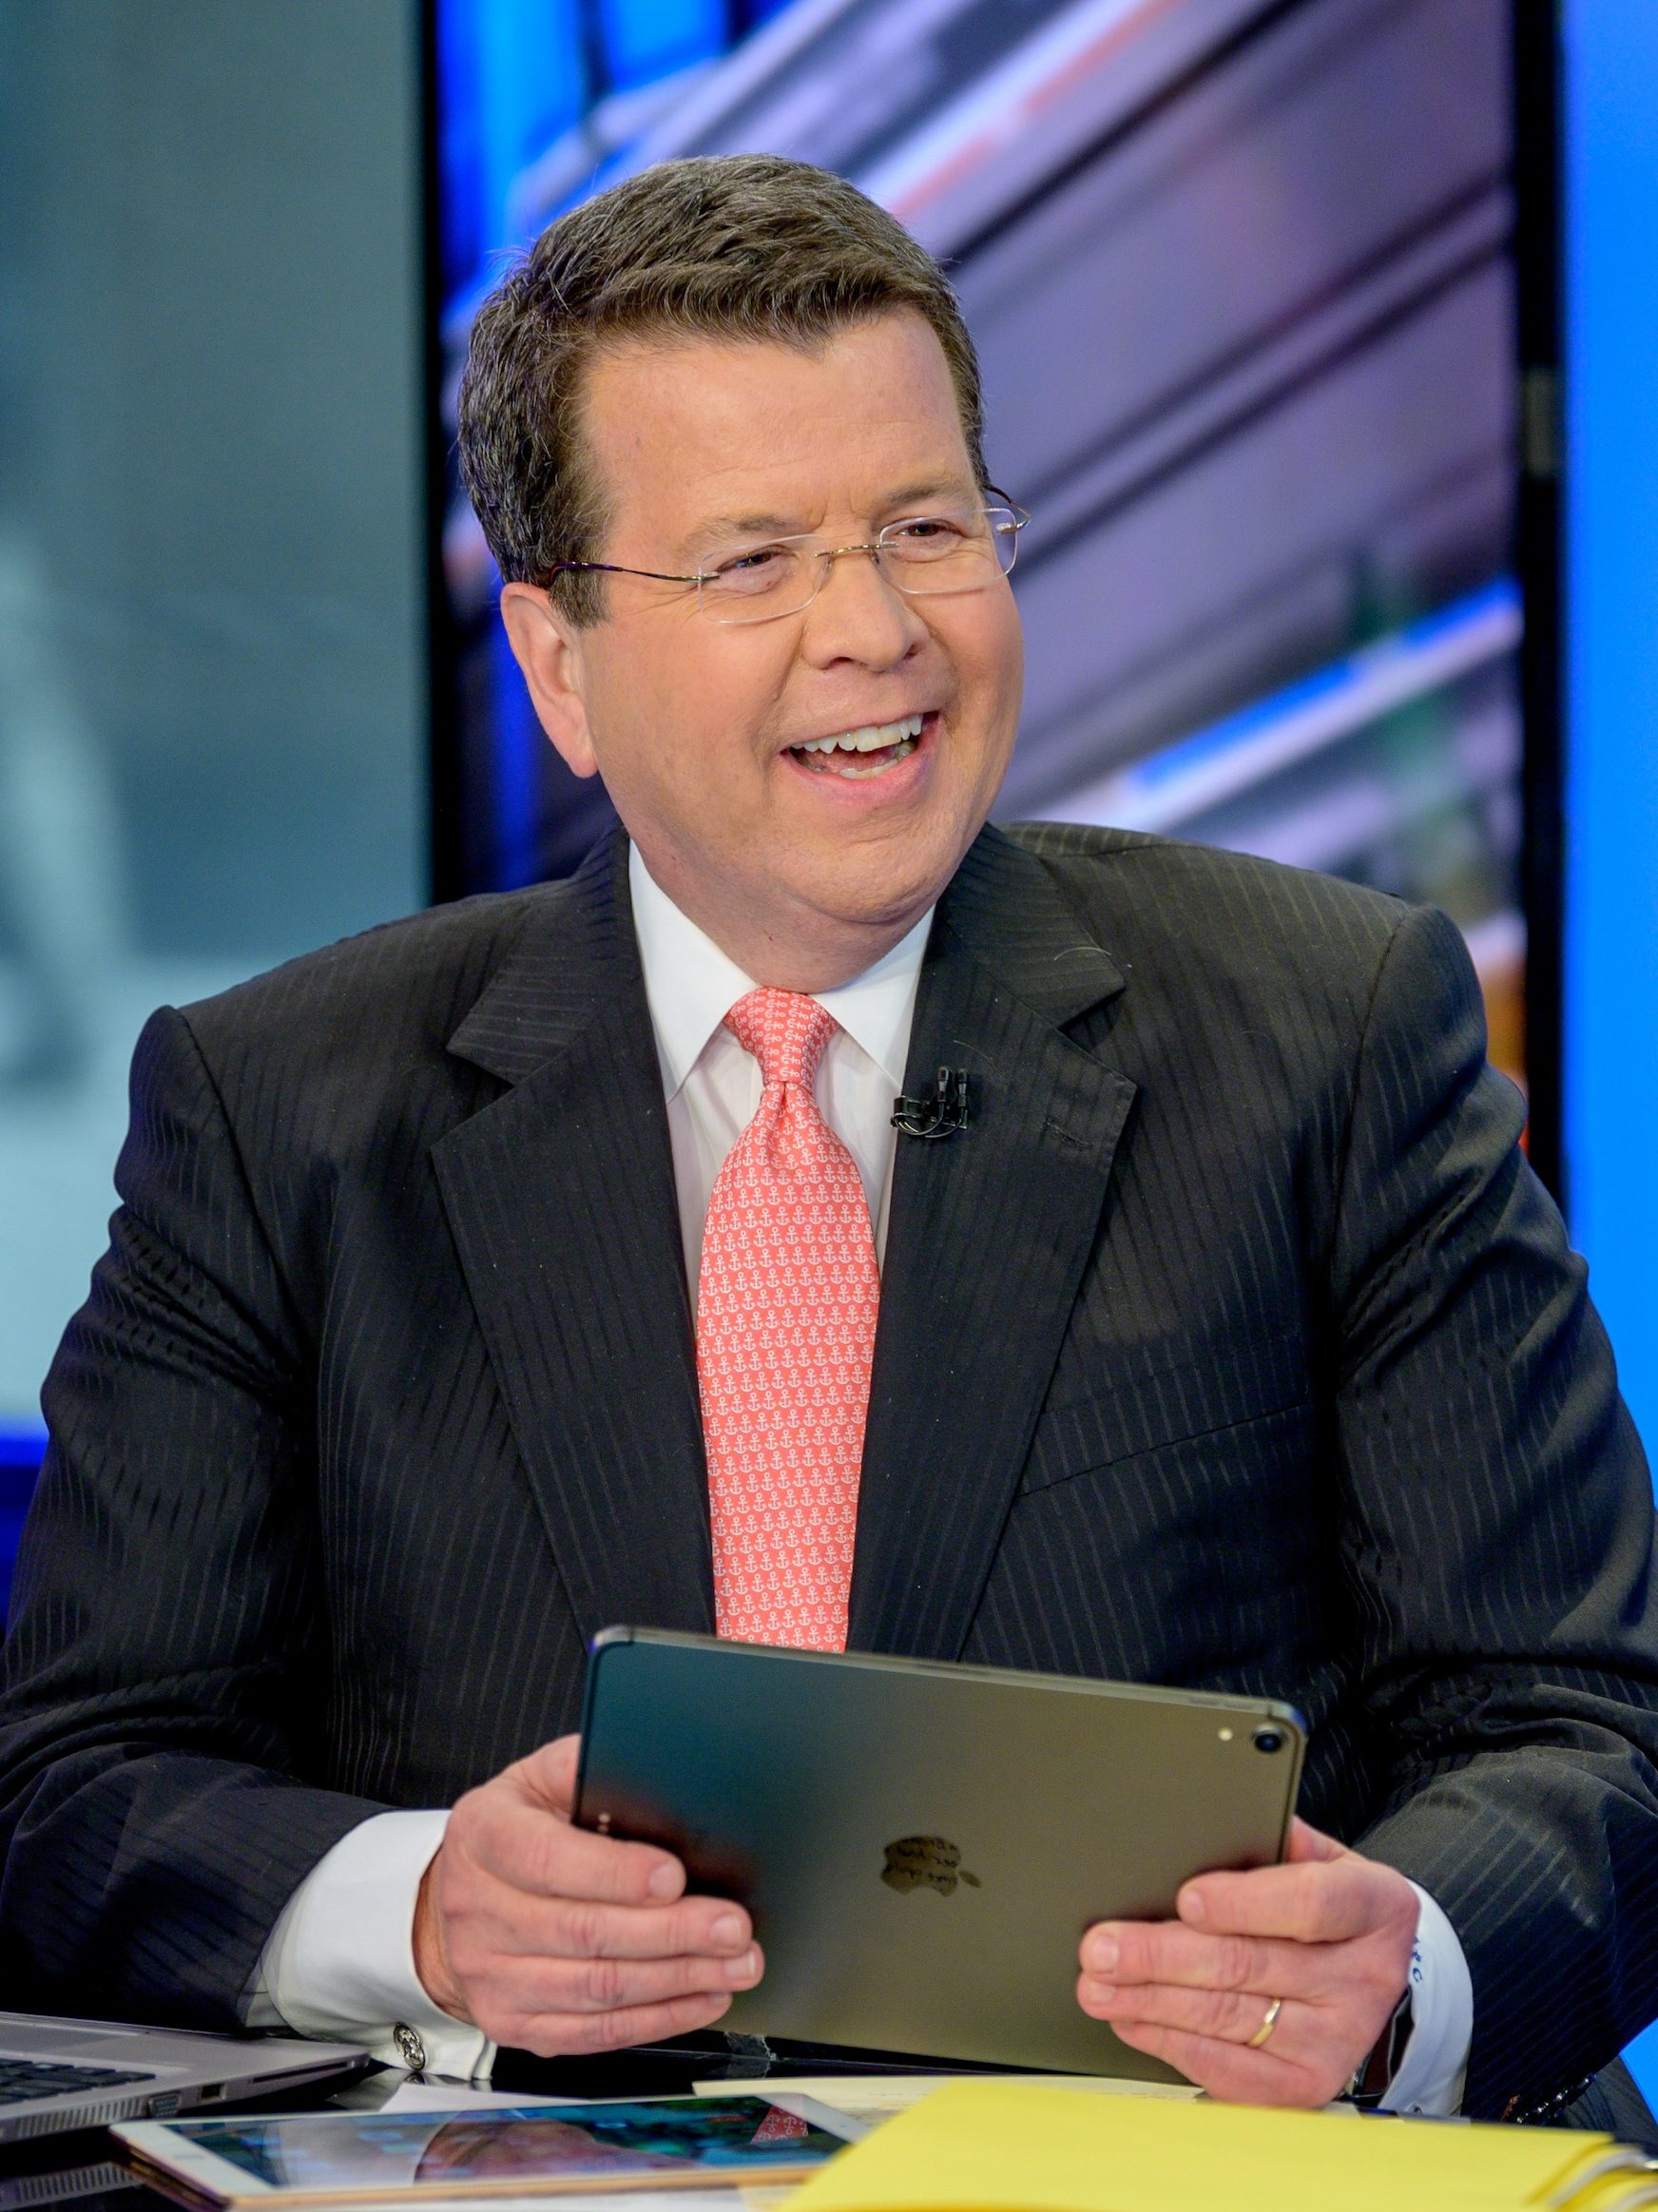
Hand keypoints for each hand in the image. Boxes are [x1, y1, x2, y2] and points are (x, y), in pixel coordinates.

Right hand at [413, 1734, 762, 2054]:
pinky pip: (593, 2032)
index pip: (547, 1859)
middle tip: (732, 1927)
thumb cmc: (521, 1826)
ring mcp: (489, 1975)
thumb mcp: (542, 1779)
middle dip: (670, 1933)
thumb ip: (589, 1771)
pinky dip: (657, 2019)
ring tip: (734, 1965)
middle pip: (582, 1931)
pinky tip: (701, 1997)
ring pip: (595, 1988)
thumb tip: (659, 1775)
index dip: (614, 1873)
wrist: (463, 1893)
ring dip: (676, 1980)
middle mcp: (477, 1909)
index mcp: (485, 1835)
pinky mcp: (511, 2023)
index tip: (674, 1877)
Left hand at [1076, 1818, 1415, 2105]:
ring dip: (1151, 2002)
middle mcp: (1365, 1978)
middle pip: (1251, 1965)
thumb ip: (1268, 1841)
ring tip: (1100, 1985)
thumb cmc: (1328, 1904)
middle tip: (1103, 1947)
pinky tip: (1133, 2020)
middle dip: (1163, 1956)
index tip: (1185, 1898)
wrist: (1373, 1973)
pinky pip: (1228, 2068)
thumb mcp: (1318, 1857)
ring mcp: (1339, 2040)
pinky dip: (1170, 2042)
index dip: (1245, 1902)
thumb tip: (1193, 1828)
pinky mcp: (1307, 2085)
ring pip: (1229, 2018)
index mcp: (1374, 1906)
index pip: (1310, 1904)